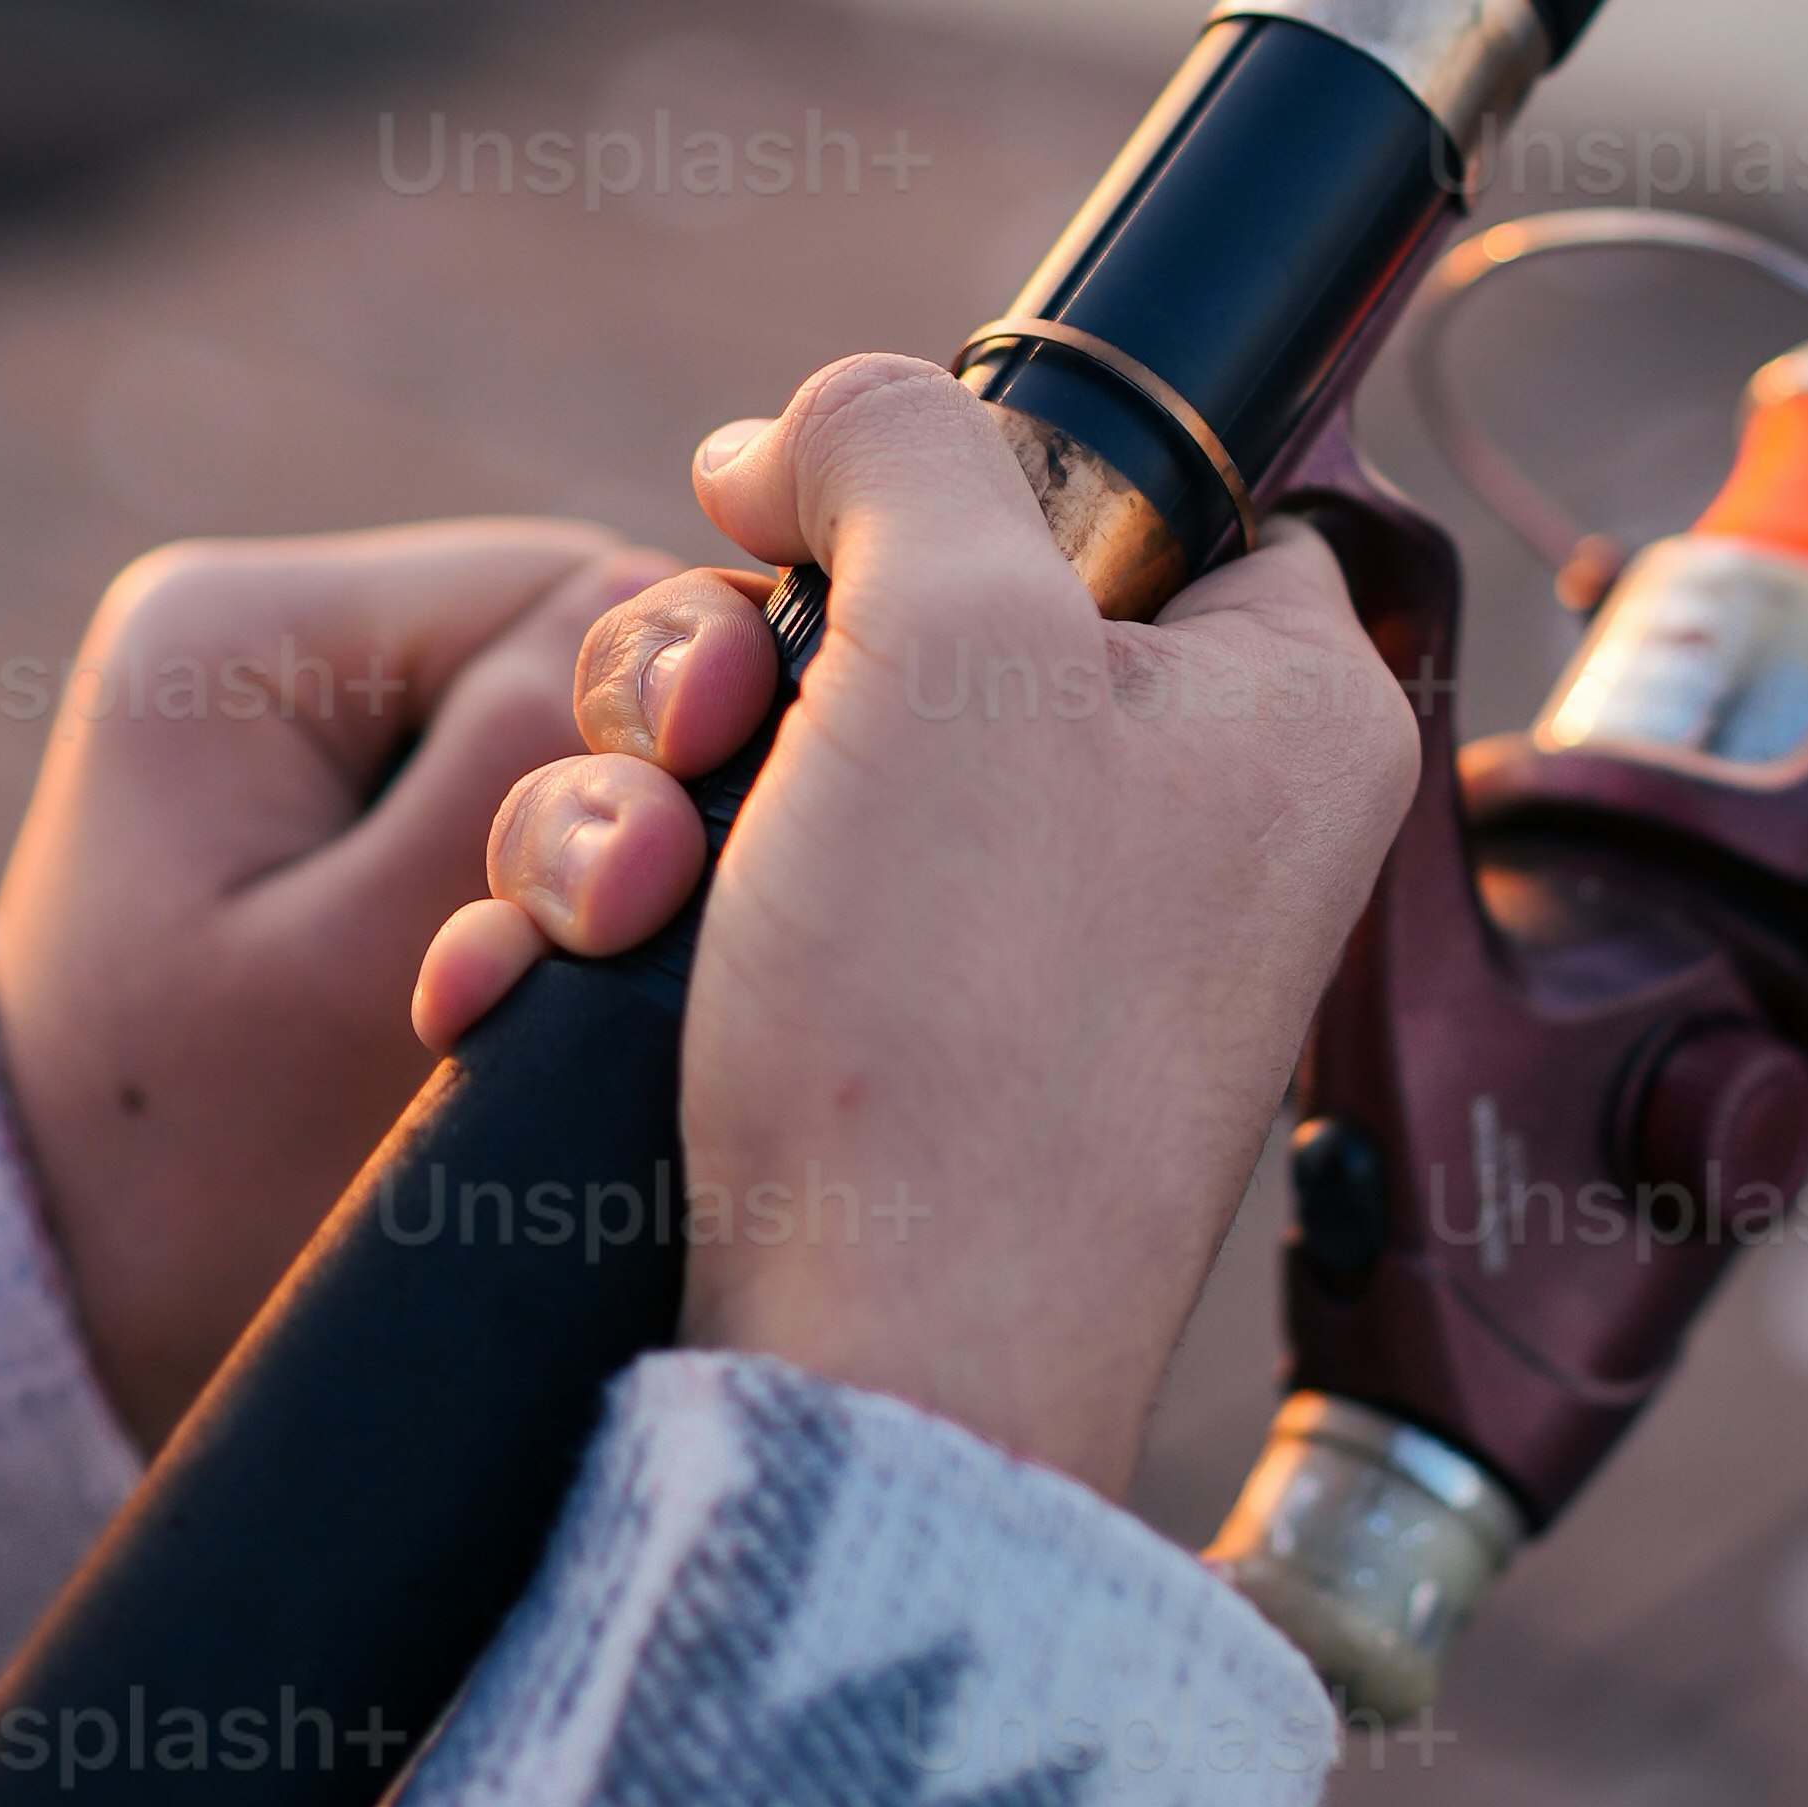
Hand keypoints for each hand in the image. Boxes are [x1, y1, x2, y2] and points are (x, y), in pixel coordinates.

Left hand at [0, 520, 643, 1445]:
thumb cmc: (194, 1166)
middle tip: (595, 944)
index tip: (620, 910)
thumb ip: (529, 790)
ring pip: (566, 721)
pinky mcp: (342, 796)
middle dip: (621, 788)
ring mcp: (308, 712)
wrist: (59, 1296)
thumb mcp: (358, 973)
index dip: (652, 734)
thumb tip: (715, 647)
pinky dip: (553, 877)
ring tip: (553, 974)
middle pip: (573, 643)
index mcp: (244, 629)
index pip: (566, 599)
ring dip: (596, 842)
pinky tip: (542, 962)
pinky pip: (516, 786)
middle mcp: (272, 632)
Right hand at [410, 355, 1418, 1501]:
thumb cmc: (963, 1019)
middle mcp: (1178, 826)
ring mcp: (1029, 956)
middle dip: (723, 661)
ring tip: (603, 903)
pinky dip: (613, 935)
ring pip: (782, 761)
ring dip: (626, 803)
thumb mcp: (958, 634)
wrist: (869, 1374)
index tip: (792, 509)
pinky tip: (530, 981)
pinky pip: (730, 921)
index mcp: (1277, 708)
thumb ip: (904, 448)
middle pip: (912, 616)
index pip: (1155, 489)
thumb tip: (820, 432)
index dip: (951, 469)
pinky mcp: (891, 1063)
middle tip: (692, 735)